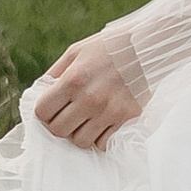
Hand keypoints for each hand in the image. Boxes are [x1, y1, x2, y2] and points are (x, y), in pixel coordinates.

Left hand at [35, 32, 147, 148]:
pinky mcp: (127, 119)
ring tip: (85, 121)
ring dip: (79, 133)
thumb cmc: (109, 47)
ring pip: (81, 141)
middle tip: (68, 115)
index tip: (52, 108)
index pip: (42, 112)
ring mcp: (109, 111)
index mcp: (73, 80)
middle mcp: (89, 99)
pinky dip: (100, 138)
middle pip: (59, 130)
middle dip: (60, 124)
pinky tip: (102, 124)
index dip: (44, 112)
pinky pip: (104, 143)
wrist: (149, 47)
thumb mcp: (77, 52)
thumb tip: (40, 93)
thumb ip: (56, 73)